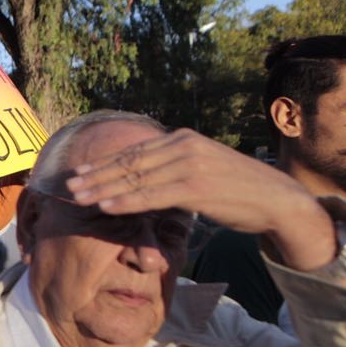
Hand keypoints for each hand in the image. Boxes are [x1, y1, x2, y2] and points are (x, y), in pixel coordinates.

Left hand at [66, 128, 335, 269]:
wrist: (277, 199)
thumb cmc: (237, 189)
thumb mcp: (202, 170)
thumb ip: (173, 169)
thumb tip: (143, 178)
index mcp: (182, 139)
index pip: (134, 152)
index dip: (103, 162)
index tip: (78, 170)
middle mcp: (183, 146)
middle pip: (129, 162)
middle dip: (95, 175)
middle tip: (68, 184)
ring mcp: (189, 165)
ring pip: (135, 179)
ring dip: (103, 189)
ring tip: (78, 196)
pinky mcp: (196, 187)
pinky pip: (152, 195)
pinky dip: (126, 201)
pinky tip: (105, 206)